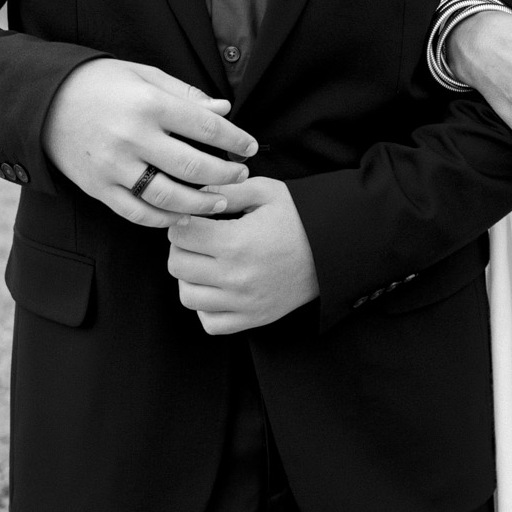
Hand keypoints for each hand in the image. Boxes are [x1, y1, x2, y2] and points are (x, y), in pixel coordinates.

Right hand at [41, 57, 256, 226]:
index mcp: (148, 104)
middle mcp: (132, 138)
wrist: (43, 102)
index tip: (251, 147)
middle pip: (192, 166)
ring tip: (220, 201)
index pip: (205, 126)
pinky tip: (183, 215)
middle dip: (225, 174)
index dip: (235, 139)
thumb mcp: (145, 76)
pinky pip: (136, 212)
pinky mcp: (97, 188)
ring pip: (167, 196)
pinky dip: (163, 218)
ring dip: (200, 203)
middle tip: (242, 175)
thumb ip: (186, 94)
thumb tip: (224, 108)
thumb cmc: (100, 83)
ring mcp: (113, 166)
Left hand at [165, 176, 319, 333]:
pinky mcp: (252, 318)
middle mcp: (236, 277)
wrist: (335, 250)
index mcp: (236, 242)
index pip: (180, 234)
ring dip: (190, 277)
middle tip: (199, 238)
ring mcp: (243, 303)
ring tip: (207, 263)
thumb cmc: (301, 219)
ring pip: (187, 296)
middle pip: (177, 264)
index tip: (195, 218)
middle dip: (182, 247)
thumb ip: (227, 189)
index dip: (184, 221)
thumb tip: (196, 194)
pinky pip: (209, 322)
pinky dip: (206, 307)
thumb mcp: (267, 192)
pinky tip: (218, 288)